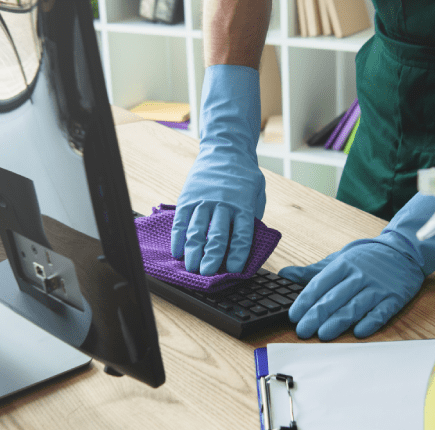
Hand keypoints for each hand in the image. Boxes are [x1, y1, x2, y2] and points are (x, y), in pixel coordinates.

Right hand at [171, 65, 265, 275]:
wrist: (225, 150)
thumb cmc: (244, 177)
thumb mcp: (257, 194)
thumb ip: (252, 217)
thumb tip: (246, 245)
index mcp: (243, 206)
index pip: (241, 235)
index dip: (237, 255)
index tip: (233, 271)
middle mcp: (223, 204)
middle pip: (217, 235)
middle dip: (211, 257)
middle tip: (207, 274)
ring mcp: (203, 201)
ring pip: (197, 230)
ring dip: (193, 251)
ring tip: (190, 268)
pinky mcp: (188, 198)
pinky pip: (181, 221)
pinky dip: (178, 238)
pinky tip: (177, 252)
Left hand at [279, 194, 434, 340]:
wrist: (404, 252)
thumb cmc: (366, 258)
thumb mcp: (338, 259)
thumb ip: (312, 271)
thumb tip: (284, 275)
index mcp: (343, 265)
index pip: (320, 284)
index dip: (305, 301)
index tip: (293, 315)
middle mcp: (359, 276)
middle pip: (334, 298)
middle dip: (316, 315)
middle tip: (302, 331)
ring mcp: (377, 287)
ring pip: (355, 306)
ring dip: (338, 322)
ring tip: (323, 335)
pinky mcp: (394, 298)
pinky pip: (381, 312)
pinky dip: (370, 322)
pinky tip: (359, 332)